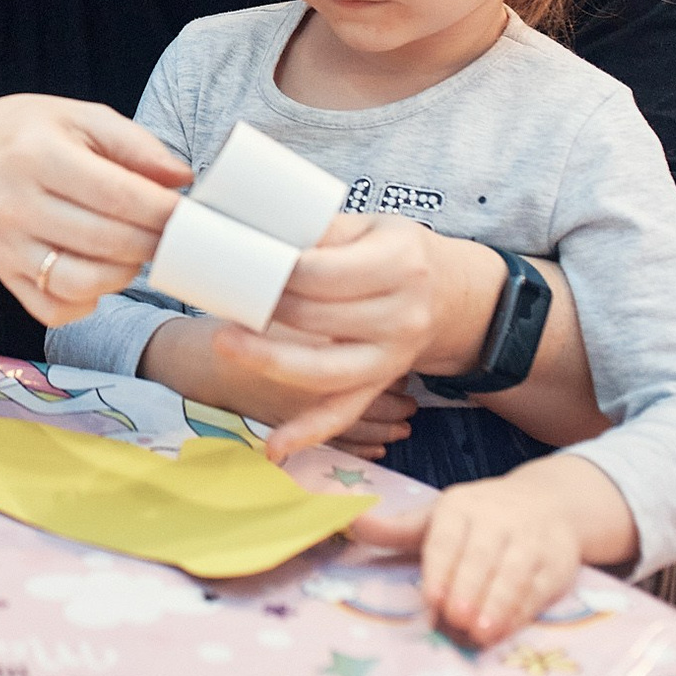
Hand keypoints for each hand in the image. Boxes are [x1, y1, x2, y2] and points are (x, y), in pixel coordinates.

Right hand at [0, 94, 190, 327]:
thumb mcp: (78, 117)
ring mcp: (6, 247)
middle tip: (171, 235)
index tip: (187, 213)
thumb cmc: (28, 135)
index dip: (160, 209)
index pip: (113, 193)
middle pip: (103, 241)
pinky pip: (54, 309)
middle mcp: (15, 204)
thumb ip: (134, 144)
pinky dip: (88, 302)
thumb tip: (181, 179)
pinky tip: (99, 275)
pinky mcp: (4, 276)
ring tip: (136, 253)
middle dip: (152, 243)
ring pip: (80, 283)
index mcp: (37, 154)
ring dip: (124, 274)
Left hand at [213, 213, 456, 460]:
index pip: (325, 273)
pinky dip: (309, 432)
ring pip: (326, 370)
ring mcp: (393, 357)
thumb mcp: (368, 227)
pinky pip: (343, 413)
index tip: (242, 262)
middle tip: (223, 294)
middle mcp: (401, 315)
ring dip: (271, 360)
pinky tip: (274, 448)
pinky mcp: (380, 384)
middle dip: (265, 308)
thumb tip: (259, 233)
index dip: (279, 271)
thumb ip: (319, 231)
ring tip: (225, 342)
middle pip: (318, 318)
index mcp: (399, 264)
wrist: (451, 294)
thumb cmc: (397, 252)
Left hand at [350, 454, 632, 645]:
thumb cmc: (477, 519)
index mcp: (460, 506)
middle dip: (468, 588)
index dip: (440, 568)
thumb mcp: (435, 518)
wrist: (549, 503)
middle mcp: (497, 518)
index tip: (432, 598)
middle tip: (455, 619)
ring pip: (514, 572)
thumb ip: (394, 529)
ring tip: (480, 632)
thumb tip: (347, 520)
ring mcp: (531, 539)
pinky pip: (540, 587)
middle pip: (481, 555)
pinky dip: (523, 610)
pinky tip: (506, 629)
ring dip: (498, 603)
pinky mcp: (557, 562)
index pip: (446, 537)